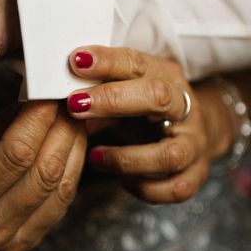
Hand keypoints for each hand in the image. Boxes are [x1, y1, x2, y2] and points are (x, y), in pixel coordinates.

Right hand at [0, 101, 85, 250]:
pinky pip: (63, 200)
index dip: (38, 120)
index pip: (14, 154)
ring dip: (74, 147)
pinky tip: (73, 145)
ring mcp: (13, 241)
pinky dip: (73, 167)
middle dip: (63, 130)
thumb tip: (37, 97)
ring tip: (75, 120)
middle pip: (44, 172)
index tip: (49, 94)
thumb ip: (0, 126)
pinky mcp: (31, 242)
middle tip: (70, 103)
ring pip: (61, 187)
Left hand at [66, 46, 215, 203]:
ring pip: (170, 154)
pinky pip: (176, 188)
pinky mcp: (196, 174)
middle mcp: (185, 107)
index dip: (107, 62)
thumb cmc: (147, 110)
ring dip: (128, 158)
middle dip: (114, 101)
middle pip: (158, 98)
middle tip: (76, 106)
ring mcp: (194, 143)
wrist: (192, 132)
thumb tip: (54, 93)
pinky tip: (124, 181)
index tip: (76, 61)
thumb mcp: (125, 91)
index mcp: (166, 76)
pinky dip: (147, 189)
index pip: (138, 63)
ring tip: (96, 157)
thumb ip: (96, 91)